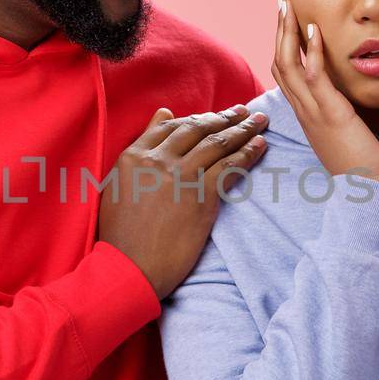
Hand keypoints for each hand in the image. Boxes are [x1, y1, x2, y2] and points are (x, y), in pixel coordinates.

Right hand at [99, 104, 269, 297]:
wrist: (130, 268)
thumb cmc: (121, 235)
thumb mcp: (118, 185)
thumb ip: (140, 149)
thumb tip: (164, 114)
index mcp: (134, 156)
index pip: (171, 126)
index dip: (197, 118)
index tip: (214, 115)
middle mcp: (157, 160)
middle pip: (197, 129)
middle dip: (225, 117)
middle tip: (245, 111)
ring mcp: (180, 176)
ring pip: (217, 143)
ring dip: (242, 129)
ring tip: (260, 121)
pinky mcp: (201, 196)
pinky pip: (230, 167)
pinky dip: (248, 153)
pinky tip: (260, 145)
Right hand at [270, 0, 378, 184]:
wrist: (370, 192)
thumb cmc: (364, 165)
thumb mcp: (346, 132)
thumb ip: (341, 111)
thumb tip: (344, 95)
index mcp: (309, 114)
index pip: (287, 72)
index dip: (284, 42)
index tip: (289, 17)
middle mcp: (305, 111)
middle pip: (279, 62)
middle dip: (279, 30)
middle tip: (282, 0)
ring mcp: (313, 114)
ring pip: (287, 65)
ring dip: (287, 32)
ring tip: (289, 5)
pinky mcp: (330, 117)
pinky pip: (313, 79)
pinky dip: (310, 52)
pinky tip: (313, 31)